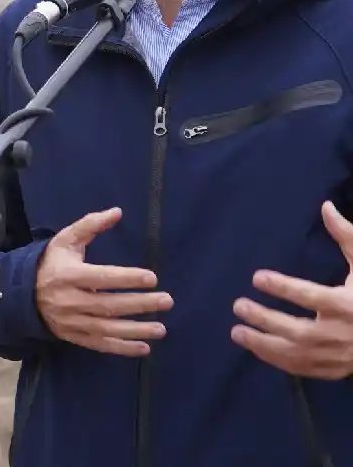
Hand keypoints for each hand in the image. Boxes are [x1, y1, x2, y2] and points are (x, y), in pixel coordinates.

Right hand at [35, 207, 173, 356]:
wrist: (24, 292)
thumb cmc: (52, 262)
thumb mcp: (66, 240)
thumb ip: (90, 225)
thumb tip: (117, 212)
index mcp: (68, 275)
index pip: (101, 278)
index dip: (126, 278)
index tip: (152, 277)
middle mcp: (69, 300)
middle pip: (109, 305)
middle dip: (139, 304)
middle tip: (167, 300)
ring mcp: (72, 321)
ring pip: (107, 328)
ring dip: (136, 330)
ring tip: (161, 328)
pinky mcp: (74, 337)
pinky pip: (100, 345)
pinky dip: (122, 349)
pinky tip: (144, 348)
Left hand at [231, 200, 352, 380]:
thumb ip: (347, 236)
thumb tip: (326, 207)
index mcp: (349, 304)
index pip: (311, 297)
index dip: (283, 288)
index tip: (257, 277)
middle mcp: (343, 333)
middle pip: (298, 330)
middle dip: (265, 319)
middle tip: (238, 305)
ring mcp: (339, 355)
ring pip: (297, 355)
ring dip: (264, 345)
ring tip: (236, 331)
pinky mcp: (336, 369)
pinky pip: (303, 369)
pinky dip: (278, 361)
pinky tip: (256, 348)